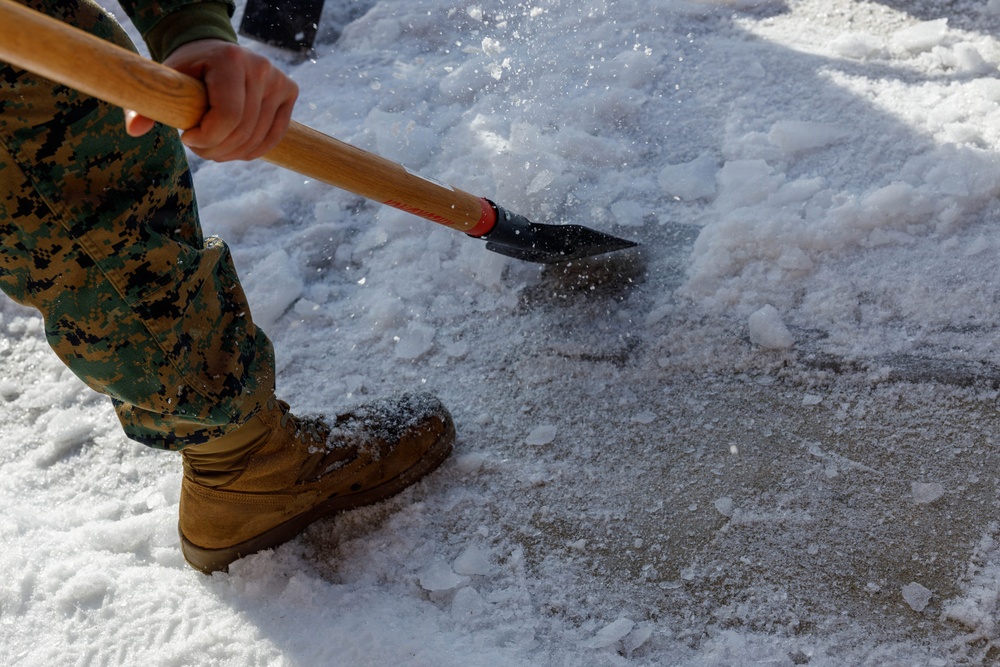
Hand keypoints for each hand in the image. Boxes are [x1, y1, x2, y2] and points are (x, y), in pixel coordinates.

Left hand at [125, 40, 298, 161]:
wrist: (215, 51)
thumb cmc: (189, 69)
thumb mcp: (166, 80)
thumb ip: (147, 105)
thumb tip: (135, 130)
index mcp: (230, 60)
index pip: (228, 115)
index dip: (207, 138)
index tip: (186, 137)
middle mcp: (260, 68)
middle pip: (243, 131)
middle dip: (217, 150)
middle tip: (197, 149)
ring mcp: (279, 80)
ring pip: (258, 138)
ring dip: (232, 154)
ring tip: (213, 149)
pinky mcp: (289, 91)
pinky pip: (274, 136)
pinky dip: (253, 150)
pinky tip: (234, 149)